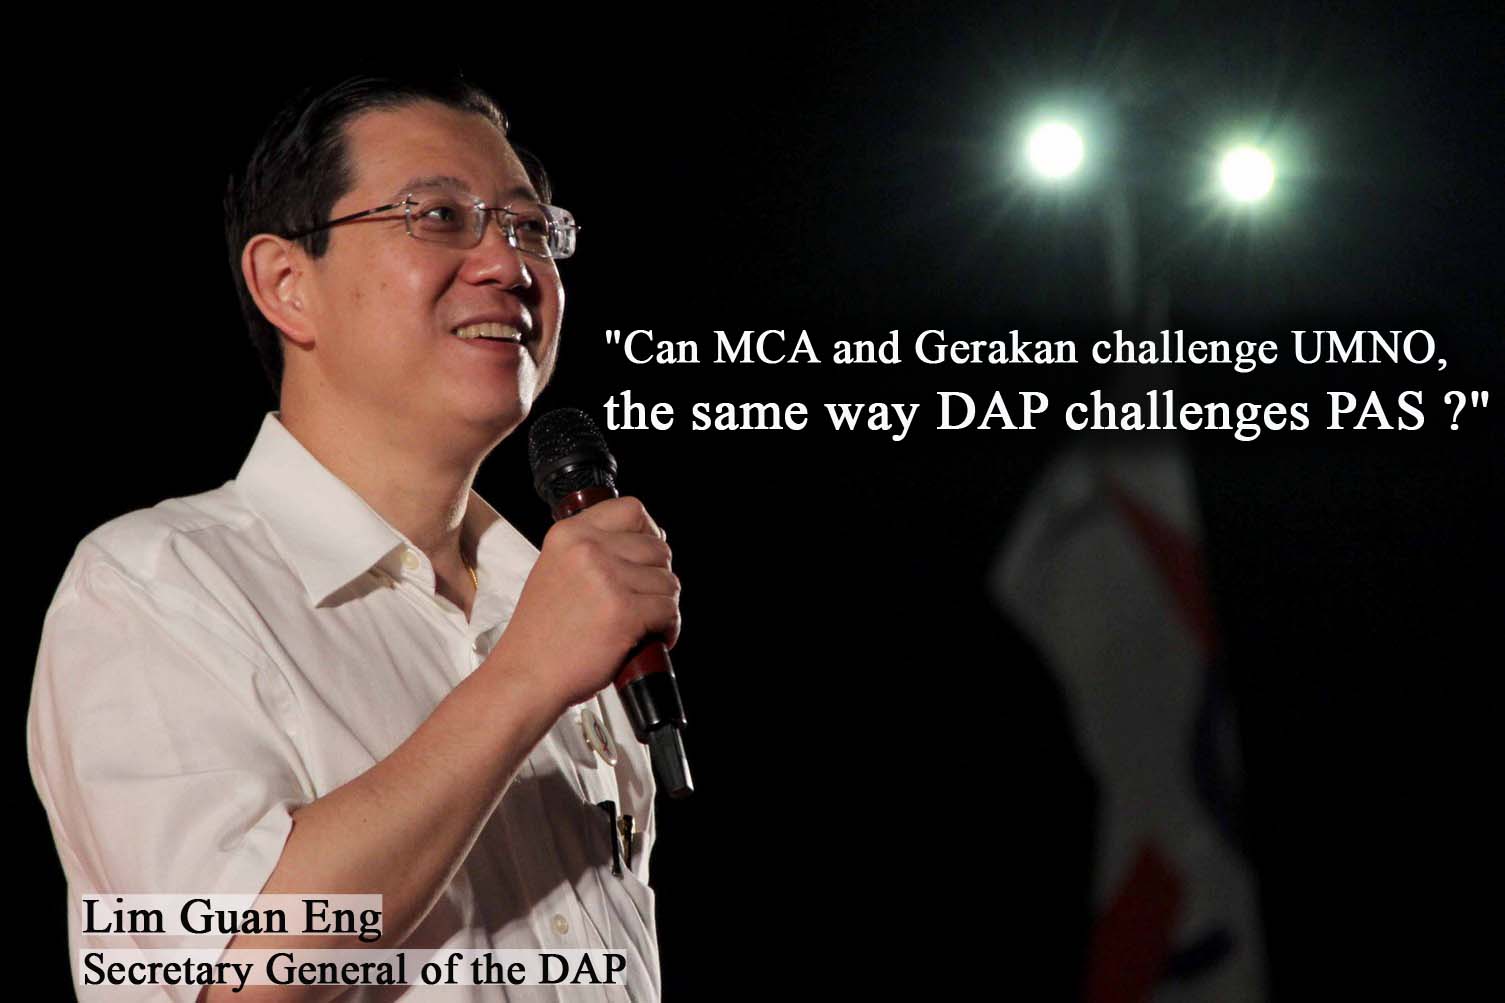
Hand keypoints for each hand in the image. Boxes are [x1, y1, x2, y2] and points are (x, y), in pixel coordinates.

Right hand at [489, 497, 679, 712]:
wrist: (525, 676)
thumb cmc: (540, 635)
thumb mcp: (554, 571)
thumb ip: (590, 552)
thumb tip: (642, 545)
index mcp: (568, 534)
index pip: (631, 509)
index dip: (649, 532)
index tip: (648, 555)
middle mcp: (587, 549)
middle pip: (657, 547)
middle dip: (658, 577)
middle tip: (646, 600)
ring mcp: (607, 578)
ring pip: (667, 581)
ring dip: (664, 605)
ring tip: (646, 623)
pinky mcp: (624, 611)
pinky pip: (669, 610)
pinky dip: (668, 628)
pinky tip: (651, 637)